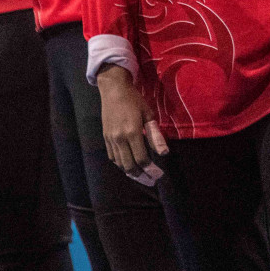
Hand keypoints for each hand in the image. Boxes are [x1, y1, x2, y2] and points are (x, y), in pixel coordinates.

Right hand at [98, 65, 166, 184]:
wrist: (113, 90)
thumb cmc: (134, 100)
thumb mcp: (149, 115)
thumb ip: (155, 136)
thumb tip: (164, 153)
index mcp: (132, 132)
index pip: (141, 159)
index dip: (151, 169)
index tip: (159, 174)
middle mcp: (119, 139)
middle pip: (129, 165)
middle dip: (141, 175)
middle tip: (151, 180)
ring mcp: (111, 139)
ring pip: (119, 163)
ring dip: (130, 172)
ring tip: (141, 176)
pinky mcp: (105, 138)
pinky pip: (112, 157)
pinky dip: (120, 164)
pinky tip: (128, 165)